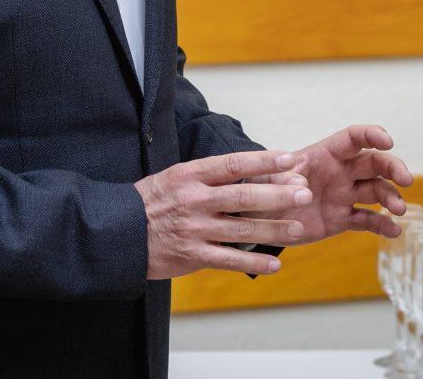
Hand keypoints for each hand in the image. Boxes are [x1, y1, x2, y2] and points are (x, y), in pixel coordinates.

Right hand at [135, 150, 310, 279]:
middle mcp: (194, 200)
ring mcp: (194, 229)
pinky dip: (253, 262)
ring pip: (242, 229)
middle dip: (277, 195)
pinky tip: (274, 264)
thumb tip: (249, 171)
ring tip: (297, 229)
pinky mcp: (191, 256)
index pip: (234, 164)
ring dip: (273, 230)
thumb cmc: (151, 201)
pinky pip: (228, 260)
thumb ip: (208, 176)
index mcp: (191, 175)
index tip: (290, 159)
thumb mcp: (176, 177)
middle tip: (304, 193)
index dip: (264, 161)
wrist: (118, 231)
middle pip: (243, 197)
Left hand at [271, 125, 414, 244]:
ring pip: (376, 191)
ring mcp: (343, 195)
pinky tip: (394, 231)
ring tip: (399, 211)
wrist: (256, 217)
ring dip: (391, 198)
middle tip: (406, 179)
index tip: (388, 141)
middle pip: (373, 163)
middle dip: (392, 168)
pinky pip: (367, 220)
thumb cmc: (260, 188)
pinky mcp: (342, 219)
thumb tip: (302, 187)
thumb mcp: (264, 180)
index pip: (353, 138)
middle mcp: (339, 172)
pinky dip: (382, 225)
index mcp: (323, 154)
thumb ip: (281, 180)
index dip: (371, 135)